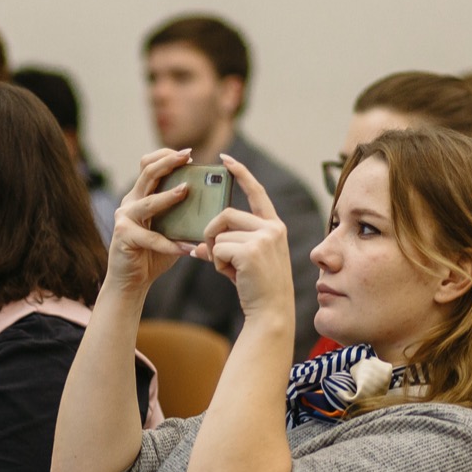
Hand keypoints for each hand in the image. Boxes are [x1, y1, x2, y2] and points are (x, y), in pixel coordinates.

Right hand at [107, 148, 206, 296]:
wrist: (131, 281)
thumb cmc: (153, 255)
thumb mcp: (171, 230)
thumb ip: (182, 215)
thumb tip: (210, 203)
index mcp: (140, 196)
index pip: (149, 165)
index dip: (167, 156)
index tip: (188, 154)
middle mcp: (130, 202)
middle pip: (147, 172)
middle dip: (168, 162)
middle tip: (188, 157)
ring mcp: (124, 217)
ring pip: (147, 202)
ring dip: (167, 196)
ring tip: (185, 191)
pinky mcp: (123, 236)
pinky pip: (151, 238)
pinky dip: (170, 244)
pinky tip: (187, 248)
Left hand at [193, 156, 293, 324]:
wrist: (271, 312)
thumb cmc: (257, 289)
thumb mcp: (242, 262)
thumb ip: (224, 247)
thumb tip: (197, 245)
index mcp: (274, 226)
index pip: (256, 192)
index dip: (241, 173)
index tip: (225, 159)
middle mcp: (272, 228)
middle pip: (226, 214)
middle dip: (213, 234)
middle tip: (213, 254)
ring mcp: (264, 238)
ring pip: (219, 233)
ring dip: (216, 253)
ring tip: (229, 270)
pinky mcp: (251, 250)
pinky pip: (218, 248)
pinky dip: (217, 263)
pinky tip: (231, 275)